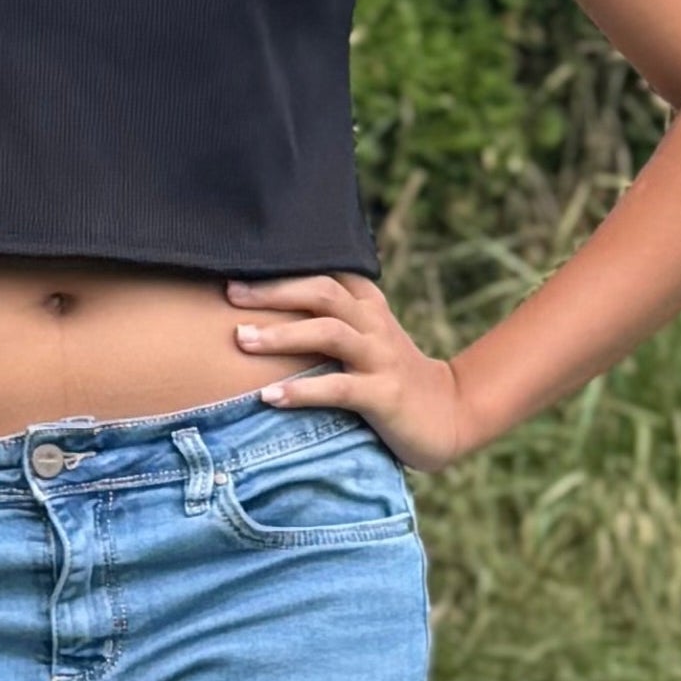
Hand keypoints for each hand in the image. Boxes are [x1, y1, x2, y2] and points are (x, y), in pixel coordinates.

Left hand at [223, 272, 477, 471]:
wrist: (450, 416)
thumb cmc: (391, 378)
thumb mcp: (366, 340)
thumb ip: (331, 320)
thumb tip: (267, 311)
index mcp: (368, 306)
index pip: (326, 271)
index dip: (284, 266)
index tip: (239, 265)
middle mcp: (374, 324)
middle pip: (322, 292)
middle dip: (274, 291)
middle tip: (230, 294)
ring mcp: (381, 358)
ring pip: (329, 332)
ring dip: (282, 334)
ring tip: (242, 339)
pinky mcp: (384, 395)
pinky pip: (339, 388)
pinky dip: (302, 391)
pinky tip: (269, 397)